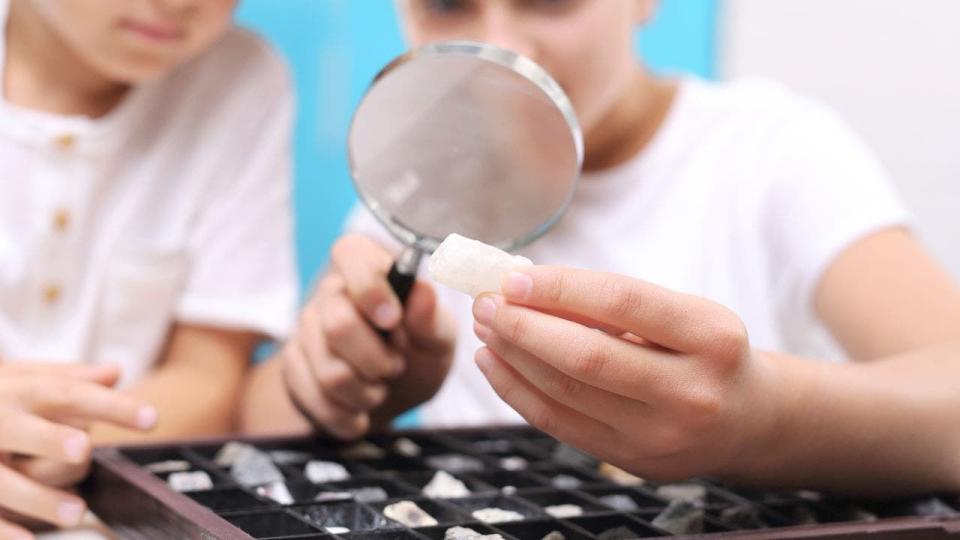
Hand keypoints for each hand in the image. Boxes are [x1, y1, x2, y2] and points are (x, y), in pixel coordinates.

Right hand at [0, 363, 156, 537]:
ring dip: (39, 498)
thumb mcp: (23, 380)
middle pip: (23, 430)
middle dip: (49, 439)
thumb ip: (68, 378)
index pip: (68, 393)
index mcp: (16, 390)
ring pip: (4, 481)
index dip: (110, 405)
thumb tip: (114, 371)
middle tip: (82, 449)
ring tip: (77, 512)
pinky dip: (6, 530)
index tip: (153, 418)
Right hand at [282, 234, 455, 438]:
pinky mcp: (292, 364)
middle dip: (376, 361)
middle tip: (395, 367)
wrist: (391, 396)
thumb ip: (430, 319)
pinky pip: (314, 398)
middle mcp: (332, 293)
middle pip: (337, 324)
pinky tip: (359, 412)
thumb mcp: (438, 339)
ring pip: (329, 371)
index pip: (350, 252)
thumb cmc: (419, 354)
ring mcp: (306, 328)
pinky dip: (347, 415)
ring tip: (380, 389)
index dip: (369, 288)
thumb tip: (423, 291)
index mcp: (369, 269)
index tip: (392, 321)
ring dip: (366, 394)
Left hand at [471, 266, 775, 481]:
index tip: (513, 277)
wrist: (746, 421)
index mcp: (711, 337)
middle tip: (486, 303)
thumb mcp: (681, 314)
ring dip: (513, 356)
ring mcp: (661, 435)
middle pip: (587, 356)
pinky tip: (493, 364)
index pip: (623, 302)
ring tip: (486, 327)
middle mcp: (691, 391)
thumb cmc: (702, 351)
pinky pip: (559, 424)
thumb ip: (613, 301)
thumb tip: (524, 284)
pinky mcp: (633, 461)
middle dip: (524, 326)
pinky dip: (517, 391)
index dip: (561, 287)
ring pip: (566, 392)